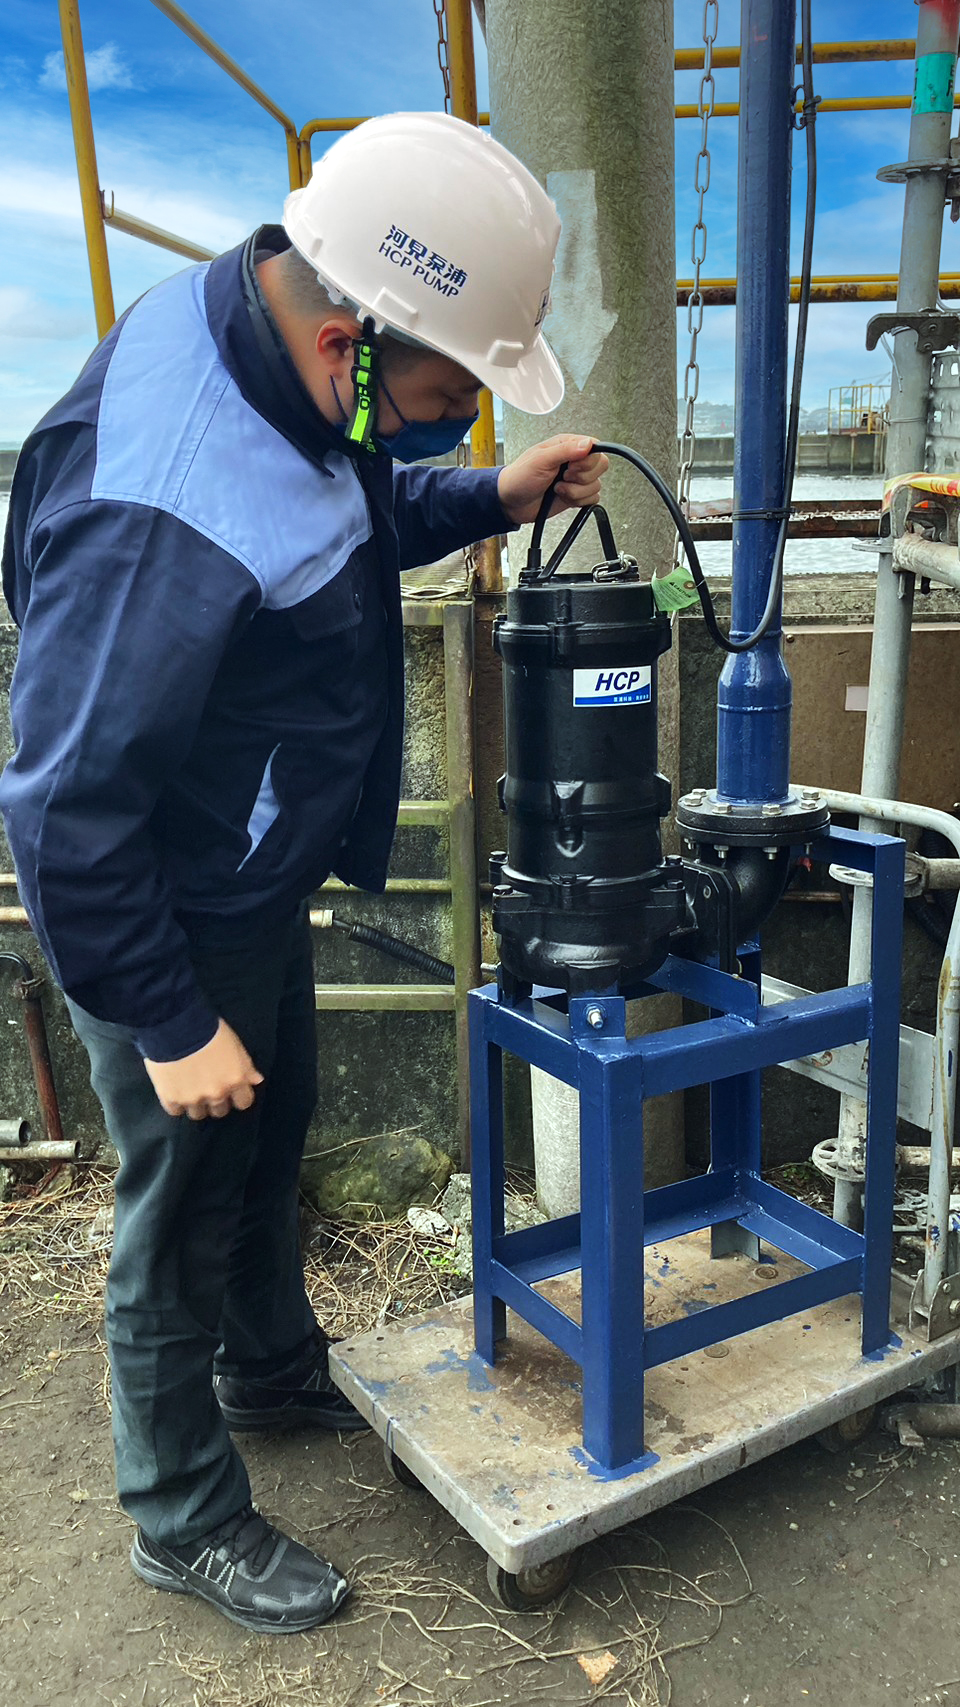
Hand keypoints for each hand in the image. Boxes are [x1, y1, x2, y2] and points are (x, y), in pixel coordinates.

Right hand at [144, 1019, 263, 1120]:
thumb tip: (256, 1080)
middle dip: (216, 1101)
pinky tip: (174, 1090)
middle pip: (220, 1111)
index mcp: (235, 1080)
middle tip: (208, 1087)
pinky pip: (175, 1111)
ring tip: (189, 1089)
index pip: (244, 1102)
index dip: (237, 1097)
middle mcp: (217, 1093)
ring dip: (196, 1104)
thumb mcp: (234, 1044)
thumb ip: (246, 1066)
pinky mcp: (171, 1098)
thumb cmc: (208, 1029)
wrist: (176, 1026)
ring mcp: (193, 1098)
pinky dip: (175, 1103)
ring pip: (198, 1114)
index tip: (232, 1091)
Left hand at [497, 434, 608, 525]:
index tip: (571, 466)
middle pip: (600, 466)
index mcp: (567, 445)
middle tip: (563, 477)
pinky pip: (592, 499)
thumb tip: (587, 444)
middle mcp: (575, 461)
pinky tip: (563, 497)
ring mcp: (577, 479)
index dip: (587, 460)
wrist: (511, 503)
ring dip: (576, 491)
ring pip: (596, 485)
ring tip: (558, 489)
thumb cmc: (520, 477)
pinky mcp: (577, 495)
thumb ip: (565, 450)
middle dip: (582, 477)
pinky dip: (578, 501)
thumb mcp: (540, 460)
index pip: (595, 448)